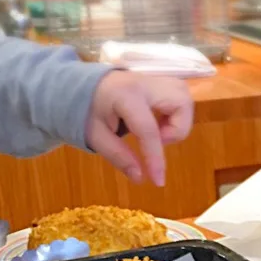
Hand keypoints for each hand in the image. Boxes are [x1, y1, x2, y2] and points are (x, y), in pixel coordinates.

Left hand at [85, 72, 193, 186]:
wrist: (76, 84)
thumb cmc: (84, 109)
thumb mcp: (96, 136)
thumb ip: (119, 156)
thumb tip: (140, 178)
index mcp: (125, 95)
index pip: (149, 129)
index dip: (156, 158)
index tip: (158, 181)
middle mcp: (145, 83)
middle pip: (181, 103)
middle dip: (176, 129)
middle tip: (157, 139)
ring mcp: (153, 80)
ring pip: (184, 97)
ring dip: (178, 120)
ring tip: (158, 130)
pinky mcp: (157, 82)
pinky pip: (177, 97)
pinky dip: (174, 113)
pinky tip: (157, 122)